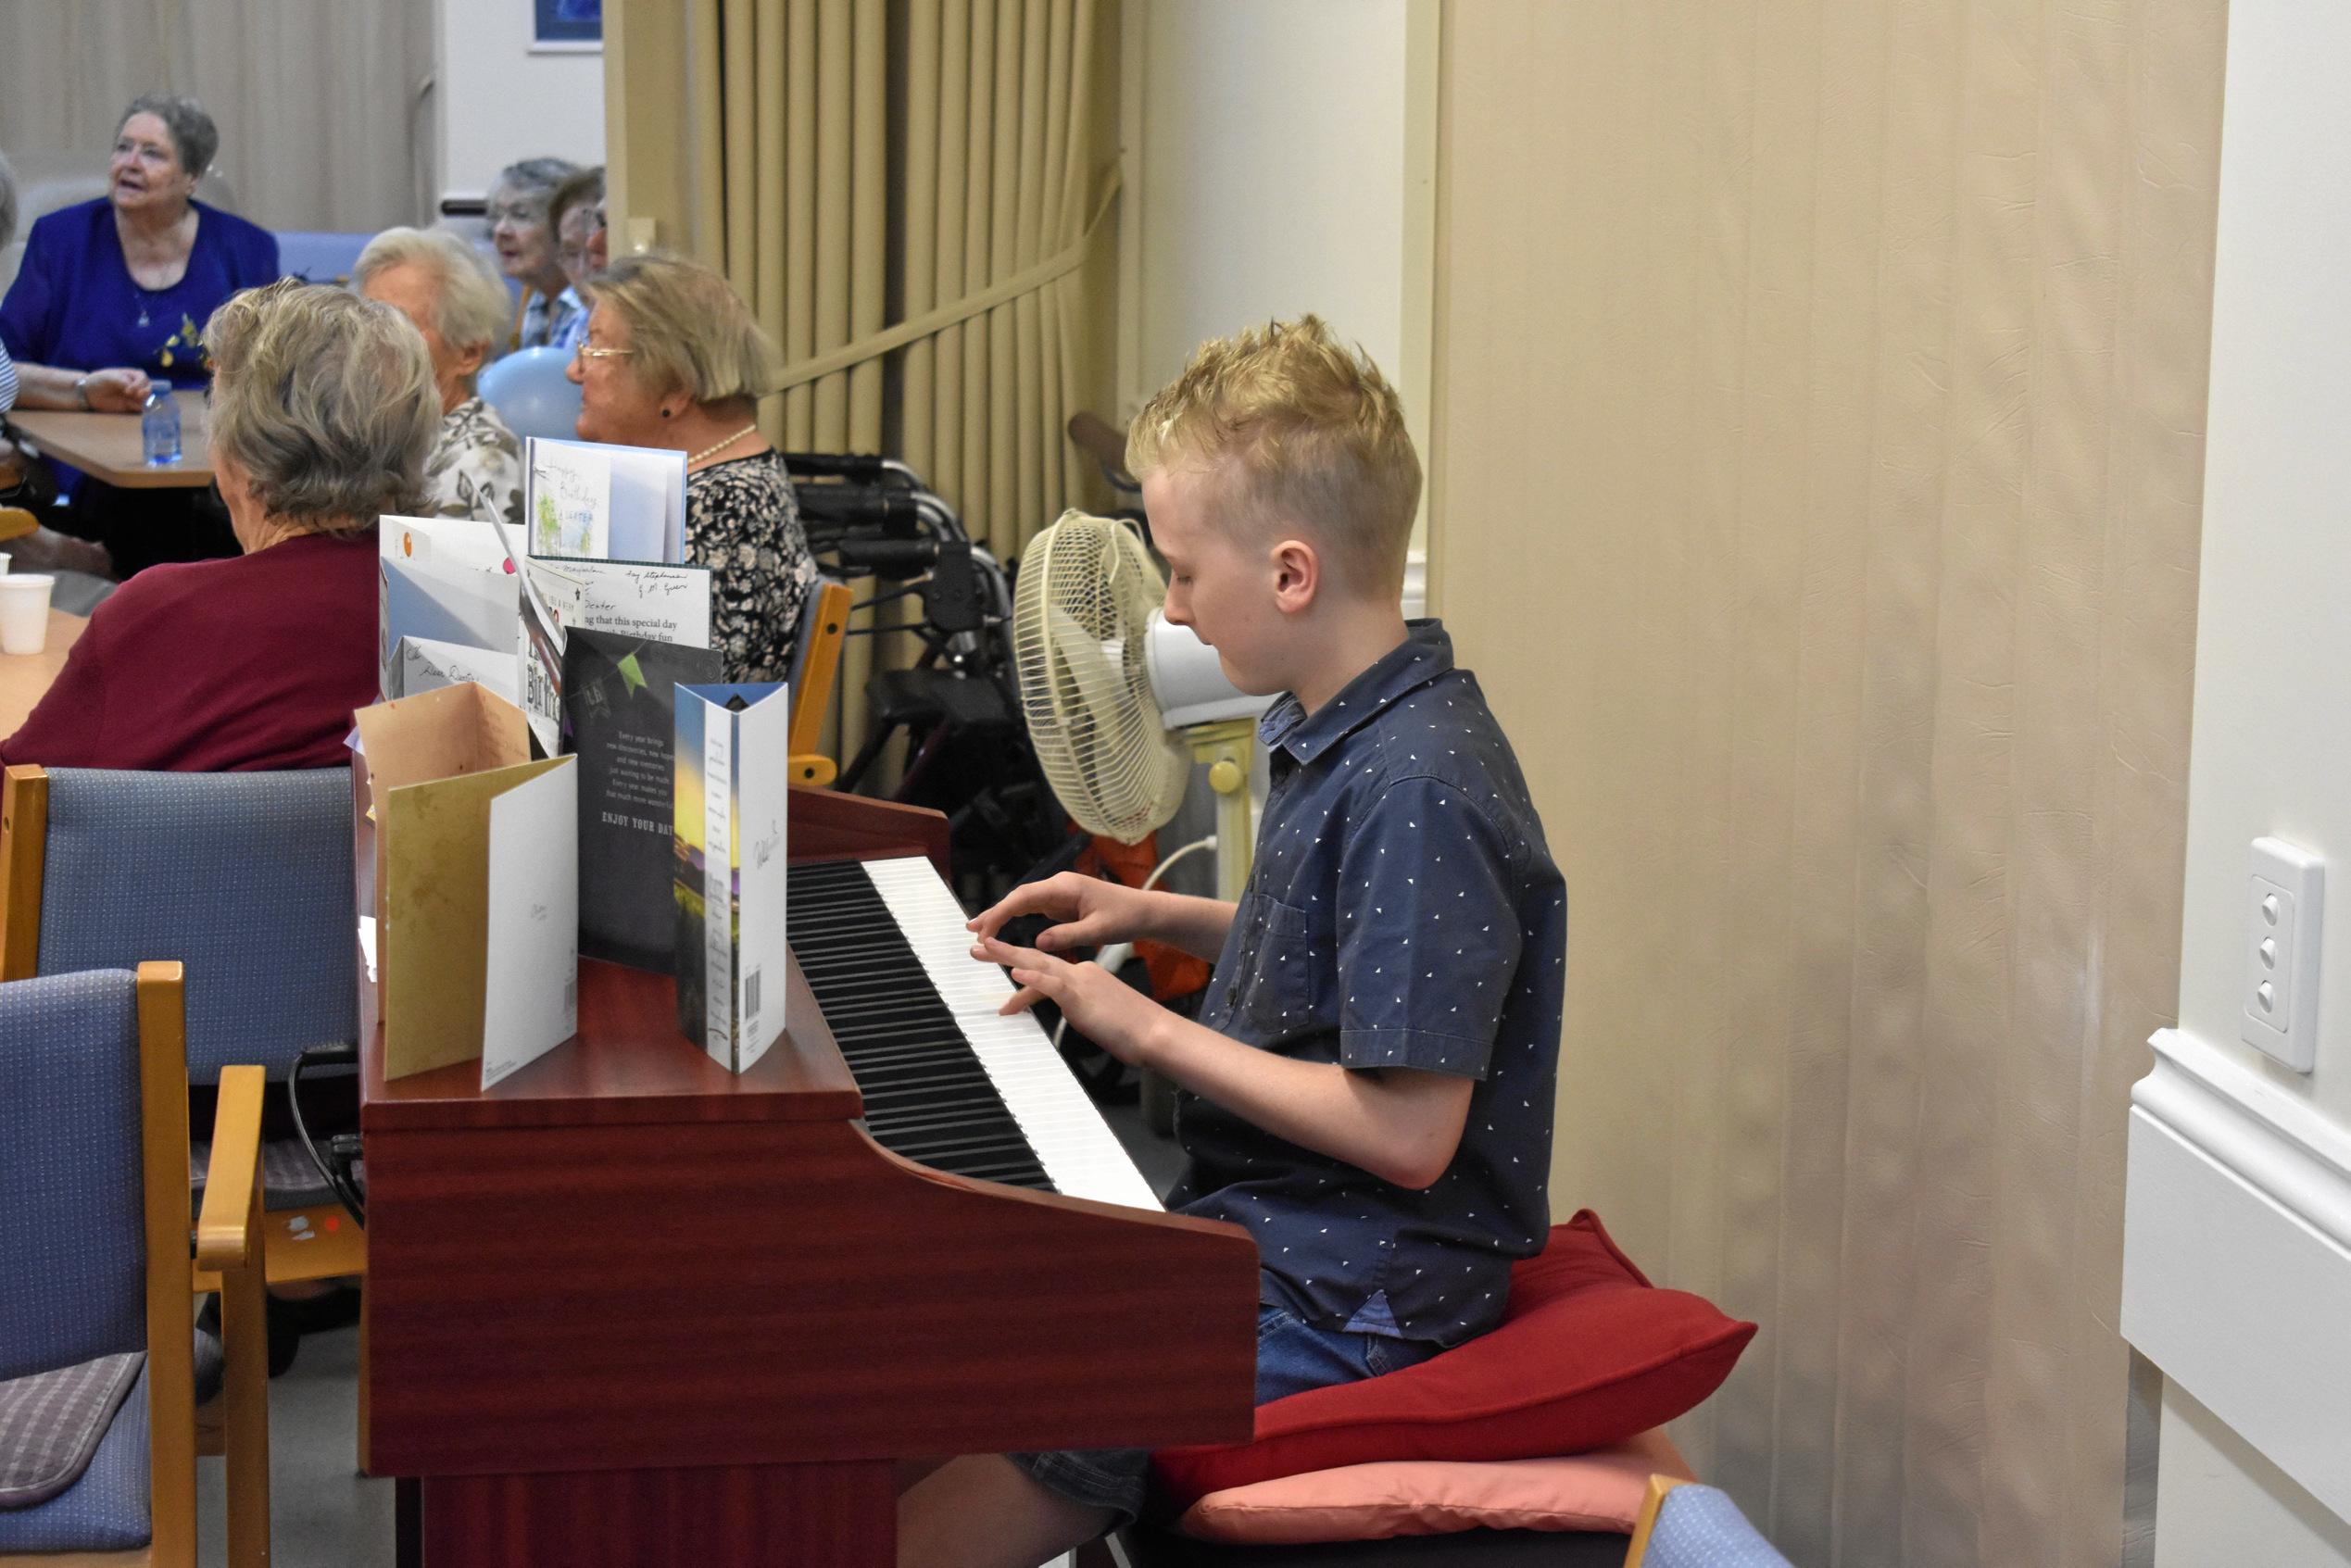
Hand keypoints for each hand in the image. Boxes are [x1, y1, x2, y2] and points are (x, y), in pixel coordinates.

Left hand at [83, 369, 151, 411]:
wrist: (89, 393)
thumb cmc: (99, 380)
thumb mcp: (110, 378)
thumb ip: (123, 382)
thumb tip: (135, 391)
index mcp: (132, 375)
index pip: (143, 378)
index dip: (139, 384)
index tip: (128, 390)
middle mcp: (136, 385)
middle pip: (148, 388)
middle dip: (145, 392)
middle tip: (136, 396)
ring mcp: (134, 396)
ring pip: (147, 399)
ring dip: (145, 401)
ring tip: (135, 404)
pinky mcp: (131, 406)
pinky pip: (141, 408)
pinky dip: (142, 409)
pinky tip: (136, 409)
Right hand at [965, 870, 1153, 954]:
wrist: (1144, 911)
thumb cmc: (1125, 917)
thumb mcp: (1098, 930)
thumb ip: (1068, 935)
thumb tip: (1038, 941)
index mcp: (1065, 887)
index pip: (1024, 897)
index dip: (1001, 913)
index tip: (985, 930)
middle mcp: (1058, 886)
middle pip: (1018, 897)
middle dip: (994, 913)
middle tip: (971, 930)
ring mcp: (1059, 893)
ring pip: (1023, 903)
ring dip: (1002, 916)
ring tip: (979, 931)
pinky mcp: (1062, 903)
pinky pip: (1033, 909)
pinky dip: (1016, 918)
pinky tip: (1003, 929)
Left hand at [971, 935, 1167, 1065]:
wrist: (1154, 1031)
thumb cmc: (1133, 1027)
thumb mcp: (1101, 1015)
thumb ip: (1084, 1010)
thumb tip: (1079, 1015)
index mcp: (1084, 976)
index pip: (1045, 970)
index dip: (1020, 965)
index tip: (1001, 966)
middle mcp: (1079, 974)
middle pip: (1035, 960)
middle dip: (1004, 953)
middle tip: (978, 947)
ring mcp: (1080, 984)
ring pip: (1038, 965)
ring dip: (1009, 957)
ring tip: (985, 950)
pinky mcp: (1082, 998)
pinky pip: (1053, 985)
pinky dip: (1033, 979)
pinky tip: (1016, 975)